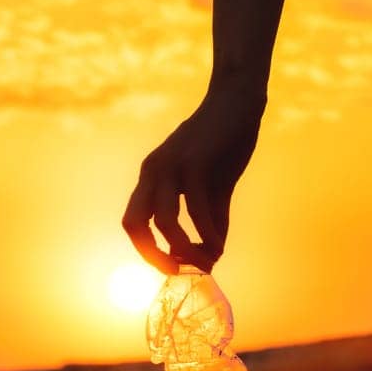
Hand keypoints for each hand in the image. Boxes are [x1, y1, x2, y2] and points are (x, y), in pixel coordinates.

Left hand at [122, 79, 265, 272]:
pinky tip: (218, 243)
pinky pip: (195, 208)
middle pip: (135, 224)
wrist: (238, 100)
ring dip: (183, 249)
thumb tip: (213, 254)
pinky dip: (206, 232)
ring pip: (164, 221)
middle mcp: (153, 171)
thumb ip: (212, 220)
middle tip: (180, 270)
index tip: (172, 264)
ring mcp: (172, 166)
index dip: (146, 250)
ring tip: (205, 260)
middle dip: (153, 255)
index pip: (133, 222)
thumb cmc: (225, 142)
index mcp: (151, 176)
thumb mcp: (215, 186)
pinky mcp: (196, 162)